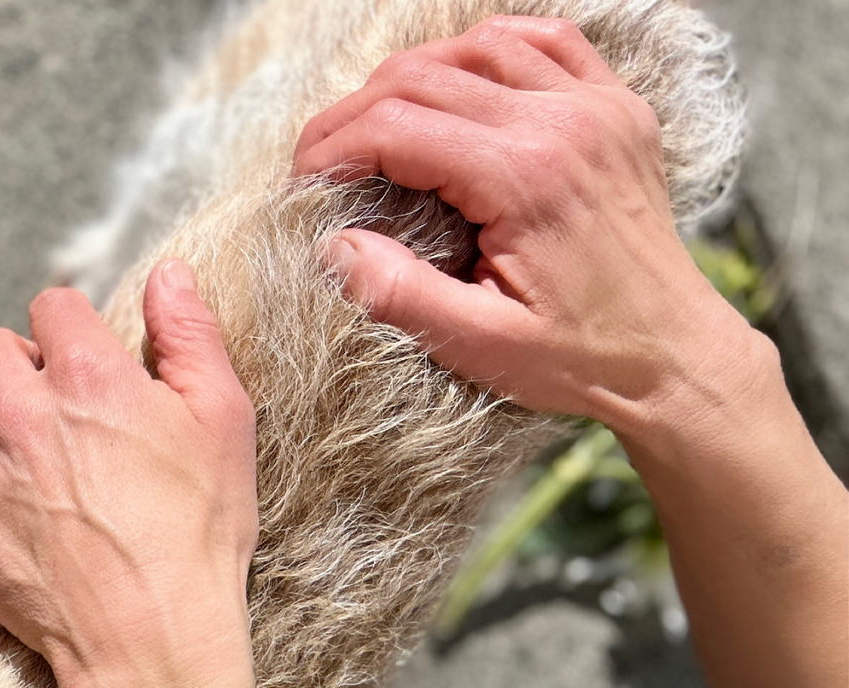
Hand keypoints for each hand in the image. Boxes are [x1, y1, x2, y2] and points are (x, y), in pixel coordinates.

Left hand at [0, 262, 258, 687]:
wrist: (154, 642)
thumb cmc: (199, 536)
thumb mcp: (223, 423)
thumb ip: (191, 336)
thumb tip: (168, 272)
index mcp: (88, 375)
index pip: (51, 305)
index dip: (71, 329)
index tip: (85, 363)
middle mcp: (23, 414)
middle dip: (17, 370)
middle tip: (52, 415)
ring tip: (13, 460)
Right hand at [293, 15, 756, 438]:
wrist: (672, 356)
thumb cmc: (580, 359)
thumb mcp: (479, 345)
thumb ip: (400, 294)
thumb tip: (331, 248)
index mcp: (527, 178)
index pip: (398, 125)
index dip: (333, 146)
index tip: (301, 181)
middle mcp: (564, 122)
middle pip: (426, 75)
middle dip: (357, 113)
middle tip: (323, 161)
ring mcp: (598, 106)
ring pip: (479, 45)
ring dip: (415, 76)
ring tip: (378, 126)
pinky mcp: (617, 108)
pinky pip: (545, 41)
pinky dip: (489, 51)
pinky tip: (459, 82)